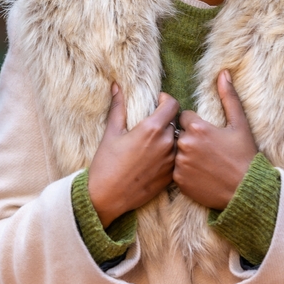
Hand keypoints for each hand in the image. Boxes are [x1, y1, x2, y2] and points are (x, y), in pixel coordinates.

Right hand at [88, 85, 178, 227]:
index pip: (173, 105)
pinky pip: (176, 159)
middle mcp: (166, 143)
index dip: (166, 100)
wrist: (107, 197)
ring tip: (153, 143)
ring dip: (169, 138)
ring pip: (178, 141)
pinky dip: (169, 155)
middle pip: (175, 122)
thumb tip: (116, 86)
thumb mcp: (111, 132)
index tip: (158, 102)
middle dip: (166, 120)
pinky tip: (154, 160)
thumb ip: (118, 107)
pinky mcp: (171, 176)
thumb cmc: (106, 164)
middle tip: (152, 124)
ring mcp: (171, 161)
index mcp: (152, 129)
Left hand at [174, 70, 257, 209]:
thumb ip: (228, 97)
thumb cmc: (245, 155)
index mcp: (197, 128)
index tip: (209, 134)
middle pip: (179, 134)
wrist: (246, 190)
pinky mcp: (179, 181)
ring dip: (186, 154)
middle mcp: (185, 144)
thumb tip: (223, 73)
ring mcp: (180, 164)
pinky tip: (201, 173)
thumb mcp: (240, 124)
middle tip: (208, 150)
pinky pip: (176, 170)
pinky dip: (185, 171)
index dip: (197, 124)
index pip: (185, 117)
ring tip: (205, 163)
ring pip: (176, 152)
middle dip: (190, 138)